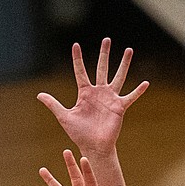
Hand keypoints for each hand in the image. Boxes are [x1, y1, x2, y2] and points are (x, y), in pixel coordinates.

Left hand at [37, 39, 147, 154]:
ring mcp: (110, 98)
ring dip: (123, 64)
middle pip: (101, 68)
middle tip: (106, 39)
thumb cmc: (79, 133)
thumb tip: (39, 95)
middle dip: (104, 54)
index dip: (77, 58)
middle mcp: (98, 92)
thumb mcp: (64, 117)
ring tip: (129, 50)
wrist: (93, 146)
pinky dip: (138, 91)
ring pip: (118, 77)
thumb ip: (53, 104)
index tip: (75, 44)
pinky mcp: (119, 107)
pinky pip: (130, 97)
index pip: (80, 71)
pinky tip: (145, 83)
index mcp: (84, 93)